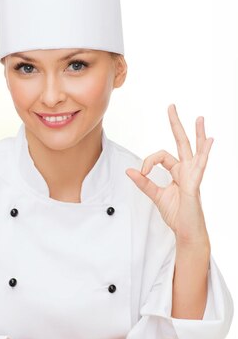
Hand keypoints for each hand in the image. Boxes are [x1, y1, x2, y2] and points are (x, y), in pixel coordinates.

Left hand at [125, 104, 212, 242]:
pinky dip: (204, 152)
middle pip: (182, 143)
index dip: (148, 161)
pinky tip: (209, 140)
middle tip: (171, 107)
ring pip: (195, 150)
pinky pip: (199, 166)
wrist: (186, 231)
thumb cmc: (176, 214)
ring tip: (199, 118)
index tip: (141, 172)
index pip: (161, 156)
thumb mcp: (156, 196)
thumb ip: (144, 183)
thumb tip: (129, 170)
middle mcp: (187, 170)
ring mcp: (193, 176)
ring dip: (197, 134)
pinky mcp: (195, 185)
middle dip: (176, 124)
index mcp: (178, 172)